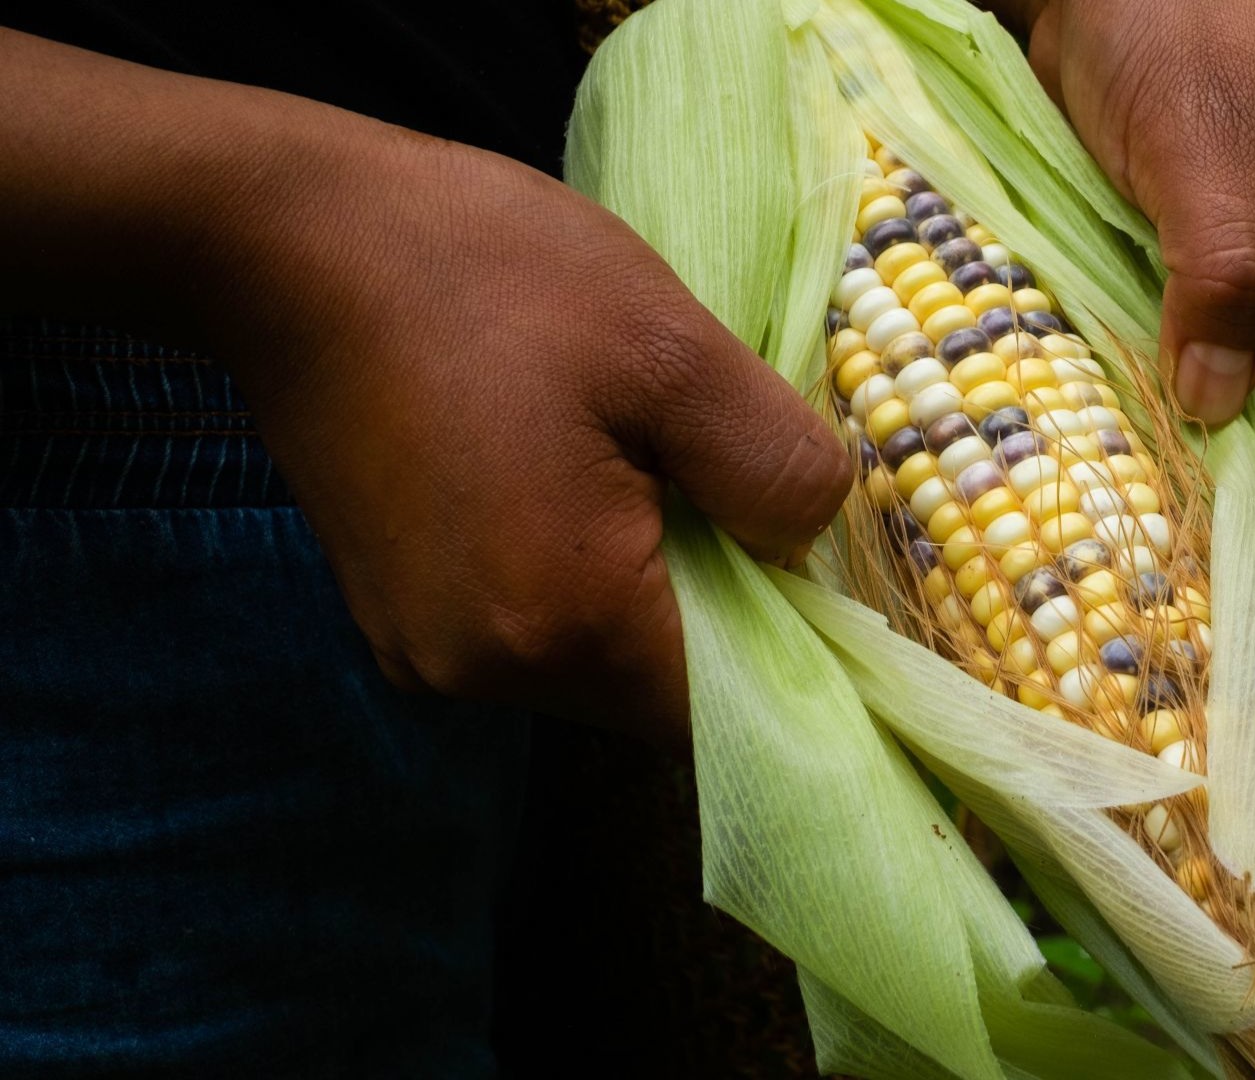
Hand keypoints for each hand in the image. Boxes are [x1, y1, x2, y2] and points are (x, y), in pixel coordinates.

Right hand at [214, 129, 850, 737]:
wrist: (287, 242)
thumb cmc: (483, 273)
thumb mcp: (670, 345)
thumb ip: (772, 464)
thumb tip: (810, 543)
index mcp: (561, 620)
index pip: (732, 703)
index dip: (796, 642)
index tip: (814, 561)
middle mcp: (487, 673)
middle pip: (661, 691)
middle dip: (722, 605)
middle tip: (726, 484)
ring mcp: (428, 654)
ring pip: (598, 662)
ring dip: (649, 588)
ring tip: (644, 465)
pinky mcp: (398, 618)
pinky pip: (533, 629)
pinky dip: (580, 576)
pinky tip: (574, 477)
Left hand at [995, 0, 1254, 513]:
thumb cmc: (1171, 17)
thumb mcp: (1201, 139)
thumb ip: (1227, 273)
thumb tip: (1218, 413)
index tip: (1213, 543)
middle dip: (1231, 476)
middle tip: (1146, 544)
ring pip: (1240, 393)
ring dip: (1182, 444)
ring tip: (1114, 508)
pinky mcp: (1204, 267)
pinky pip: (1190, 356)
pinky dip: (1148, 398)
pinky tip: (1096, 437)